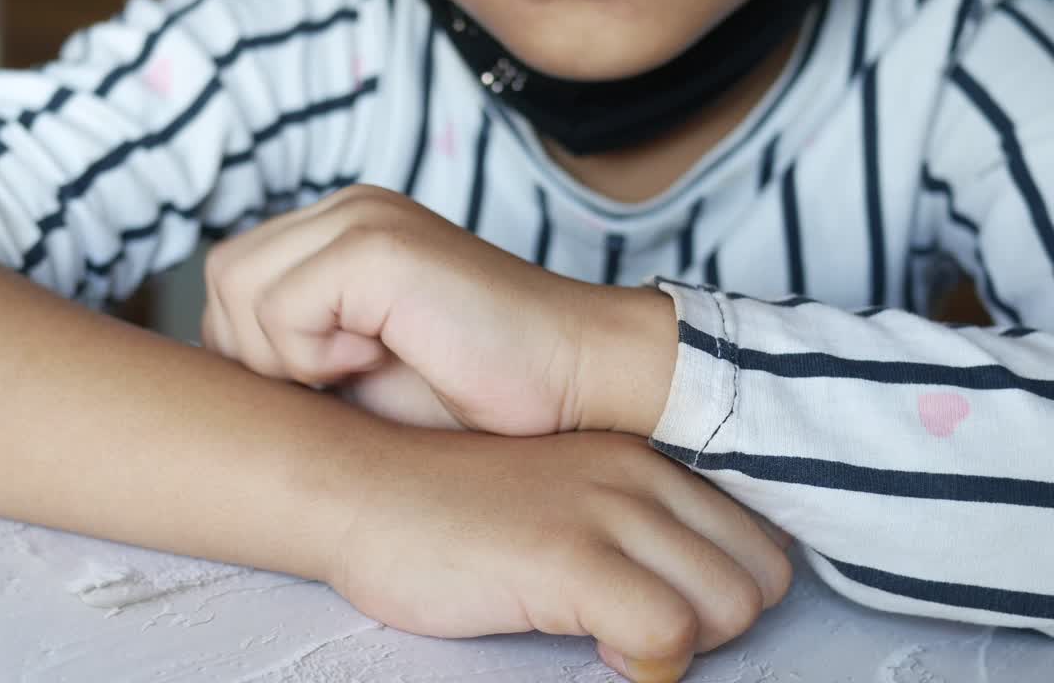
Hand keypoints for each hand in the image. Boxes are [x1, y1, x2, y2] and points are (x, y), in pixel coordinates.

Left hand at [201, 185, 676, 435]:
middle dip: (259, 354)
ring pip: (238, 290)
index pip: (231, 278)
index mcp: (340, 230)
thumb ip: (288, 346)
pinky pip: (280, 309)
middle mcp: (345, 209)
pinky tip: (385, 354)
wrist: (569, 378)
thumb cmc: (473, 387)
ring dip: (288, 355)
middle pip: (222, 279)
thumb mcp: (355, 368)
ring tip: (366, 363)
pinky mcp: (377, 246)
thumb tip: (212, 366)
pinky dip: (317, 356)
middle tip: (339, 379)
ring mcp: (361, 217)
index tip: (324, 385)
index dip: (253, 348)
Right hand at [325, 430, 793, 682]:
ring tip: (617, 641)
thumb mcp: (559, 498)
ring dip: (686, 644)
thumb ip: (625, 524)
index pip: (758, 539)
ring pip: (731, 603)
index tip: (662, 608)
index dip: (723, 593)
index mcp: (640, 461)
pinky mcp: (566, 557)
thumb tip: (688, 588)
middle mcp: (636, 476)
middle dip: (716, 624)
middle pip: (760, 575)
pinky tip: (598, 651)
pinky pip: (668, 631)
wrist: (362, 492)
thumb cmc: (450, 512)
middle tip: (644, 632)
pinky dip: (649, 663)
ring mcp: (603, 512)